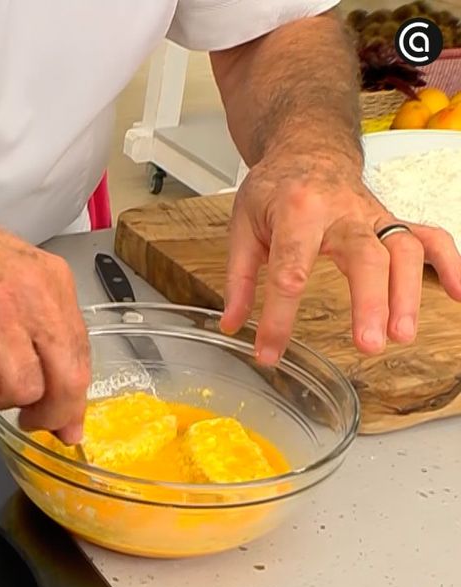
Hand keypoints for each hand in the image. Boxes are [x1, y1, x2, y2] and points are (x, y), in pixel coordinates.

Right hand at [0, 199, 90, 441]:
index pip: (81, 355)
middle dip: (47, 414)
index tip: (65, 423)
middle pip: (64, 381)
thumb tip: (58, 392)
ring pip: (18, 389)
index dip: (74, 400)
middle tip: (28, 420)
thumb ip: (39, 332)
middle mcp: (33, 298)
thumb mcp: (14, 279)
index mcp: (52, 284)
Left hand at [223, 146, 460, 364]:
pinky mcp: (391, 221)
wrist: (308, 149)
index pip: (291, 270)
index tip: (268, 352)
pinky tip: (457, 295)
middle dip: (370, 302)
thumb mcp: (243, 227)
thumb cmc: (275, 189)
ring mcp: (373, 216)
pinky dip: (449, 263)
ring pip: (402, 250)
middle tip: (369, 344)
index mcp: (298, 211)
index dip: (279, 317)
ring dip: (408, 293)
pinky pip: (428, 237)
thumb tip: (233, 323)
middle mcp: (343, 212)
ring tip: (402, 335)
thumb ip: (240, 278)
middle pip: (365, 257)